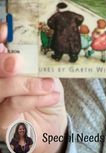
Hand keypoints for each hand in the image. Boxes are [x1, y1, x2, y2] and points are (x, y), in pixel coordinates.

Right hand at [0, 22, 66, 152]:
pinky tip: (49, 96)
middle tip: (17, 62)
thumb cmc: (47, 92)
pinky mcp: (1, 120)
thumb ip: (40, 61)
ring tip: (47, 85)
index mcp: (8, 63)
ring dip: (25, 84)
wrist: (53, 122)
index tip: (6, 30)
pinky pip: (12, 105)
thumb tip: (43, 46)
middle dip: (2, 62)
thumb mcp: (47, 72)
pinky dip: (33, 99)